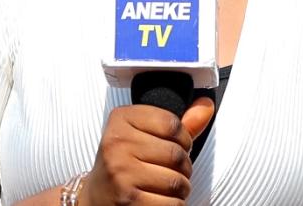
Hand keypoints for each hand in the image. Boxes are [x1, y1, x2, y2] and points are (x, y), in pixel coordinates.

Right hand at [80, 97, 214, 205]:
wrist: (96, 197)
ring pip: (177, 181)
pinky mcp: (129, 199)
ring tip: (165, 186)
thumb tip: (206, 106)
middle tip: (170, 170)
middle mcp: (117, 143)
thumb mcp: (143, 136)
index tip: (174, 145)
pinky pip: (172, 203)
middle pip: (177, 153)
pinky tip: (160, 200)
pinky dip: (173, 204)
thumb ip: (176, 125)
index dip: (183, 138)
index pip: (172, 123)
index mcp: (121, 119)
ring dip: (180, 188)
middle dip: (183, 167)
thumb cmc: (124, 164)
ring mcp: (121, 172)